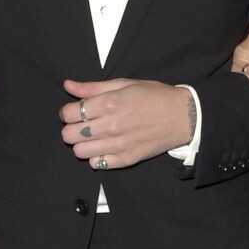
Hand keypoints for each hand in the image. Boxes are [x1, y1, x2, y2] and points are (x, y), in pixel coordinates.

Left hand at [59, 78, 193, 168]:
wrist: (182, 116)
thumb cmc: (154, 96)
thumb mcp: (124, 84)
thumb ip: (93, 87)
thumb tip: (68, 86)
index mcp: (109, 103)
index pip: (70, 113)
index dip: (66, 113)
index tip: (72, 112)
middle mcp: (111, 125)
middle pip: (70, 135)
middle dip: (70, 129)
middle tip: (80, 126)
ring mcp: (118, 145)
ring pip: (80, 152)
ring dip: (81, 145)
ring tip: (92, 138)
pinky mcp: (126, 159)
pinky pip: (98, 164)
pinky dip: (96, 157)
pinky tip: (104, 147)